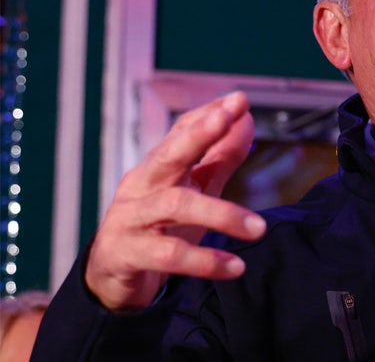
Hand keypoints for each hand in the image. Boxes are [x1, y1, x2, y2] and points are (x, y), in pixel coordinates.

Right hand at [85, 92, 266, 311]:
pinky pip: (169, 254)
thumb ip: (219, 158)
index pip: (181, 132)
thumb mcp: (193, 190)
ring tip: (259, 228)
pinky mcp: (127, 254)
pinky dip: (205, 261)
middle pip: (168, 154)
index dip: (208, 116)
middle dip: (197, 134)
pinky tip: (235, 267)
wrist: (111, 278)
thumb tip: (246, 121)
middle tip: (227, 118)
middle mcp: (142, 187)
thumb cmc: (159, 226)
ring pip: (175, 206)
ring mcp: (131, 219)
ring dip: (222, 214)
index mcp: (158, 168)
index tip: (238, 100)